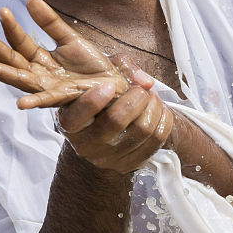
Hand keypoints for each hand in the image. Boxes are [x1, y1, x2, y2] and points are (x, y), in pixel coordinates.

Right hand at [0, 0, 132, 108]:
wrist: (116, 84)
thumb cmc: (92, 66)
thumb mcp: (71, 39)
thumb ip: (50, 23)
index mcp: (40, 60)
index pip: (20, 42)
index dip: (11, 27)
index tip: (3, 10)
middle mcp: (39, 75)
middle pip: (11, 60)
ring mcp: (49, 88)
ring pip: (19, 79)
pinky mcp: (65, 98)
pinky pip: (47, 101)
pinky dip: (34, 101)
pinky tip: (20, 103)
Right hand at [57, 71, 174, 172]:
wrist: (100, 139)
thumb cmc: (100, 102)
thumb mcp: (99, 79)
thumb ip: (118, 68)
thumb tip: (145, 81)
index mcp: (68, 123)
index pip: (77, 116)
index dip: (93, 100)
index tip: (109, 86)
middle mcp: (86, 145)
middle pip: (116, 120)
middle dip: (136, 98)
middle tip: (140, 90)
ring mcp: (109, 158)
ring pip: (143, 129)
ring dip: (154, 107)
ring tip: (152, 98)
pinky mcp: (130, 164)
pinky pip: (157, 140)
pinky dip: (164, 120)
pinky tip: (159, 111)